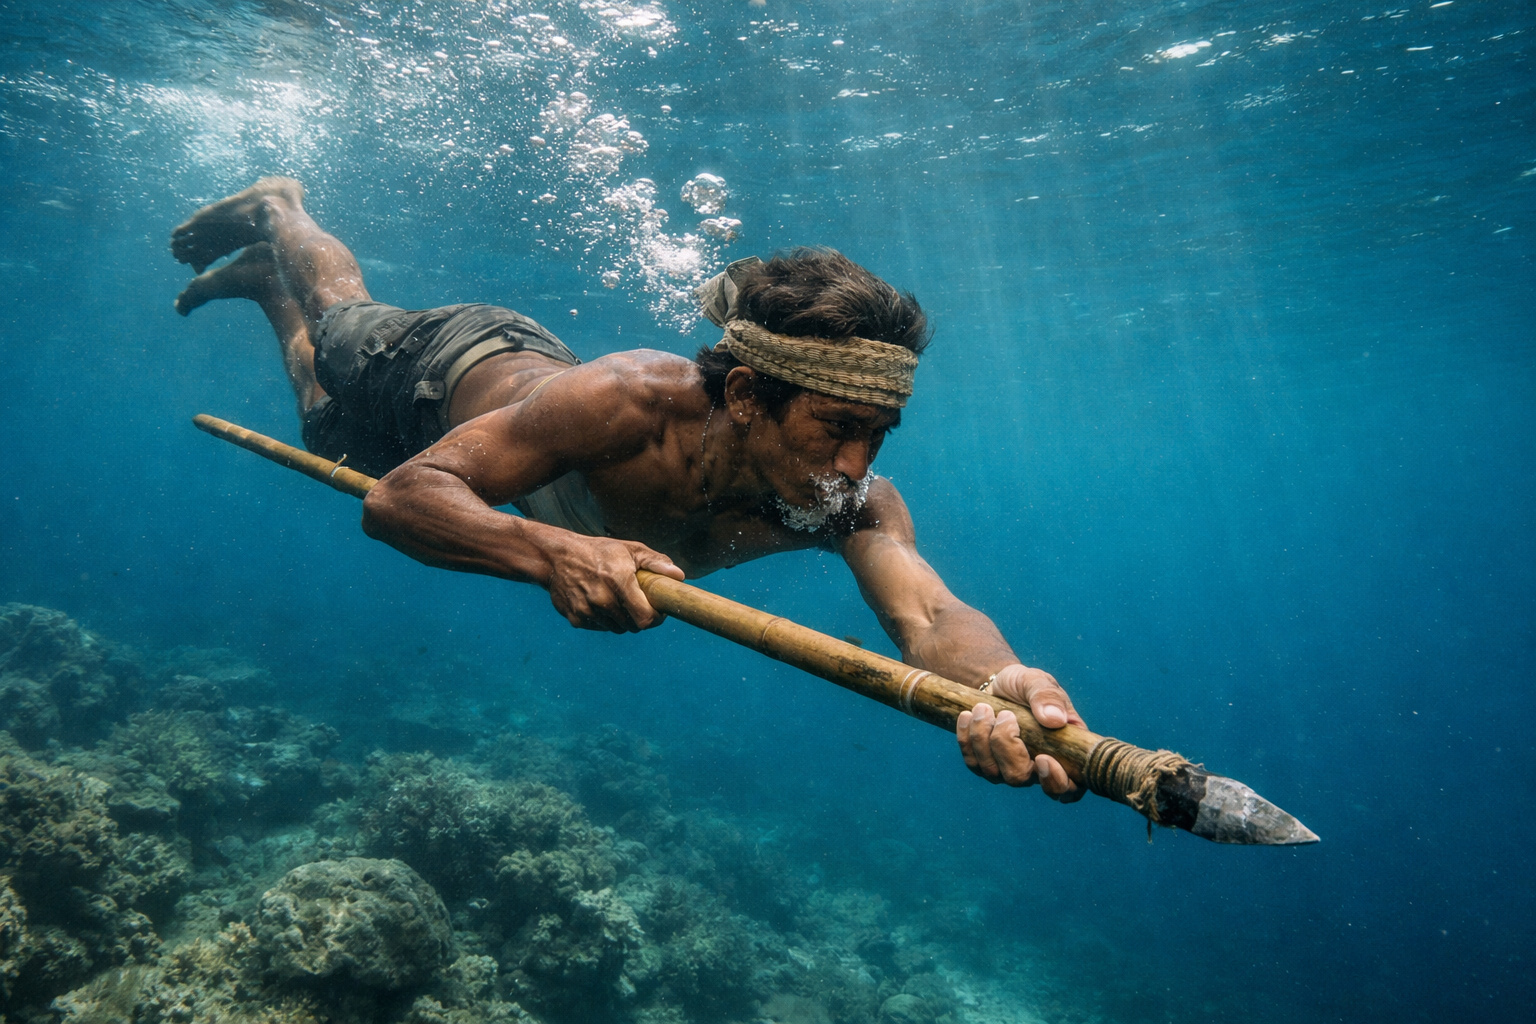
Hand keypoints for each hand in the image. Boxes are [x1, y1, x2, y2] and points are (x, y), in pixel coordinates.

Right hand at [544, 536, 684, 632]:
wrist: (557, 557)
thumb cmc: (599, 551)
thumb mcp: (629, 549)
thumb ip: (656, 562)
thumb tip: (679, 576)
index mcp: (619, 581)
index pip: (646, 618)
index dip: (656, 618)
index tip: (657, 610)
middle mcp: (602, 599)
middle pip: (633, 626)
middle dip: (640, 617)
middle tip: (637, 602)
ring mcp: (587, 611)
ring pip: (617, 628)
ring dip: (622, 619)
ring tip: (616, 599)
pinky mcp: (576, 619)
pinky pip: (600, 627)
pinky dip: (604, 619)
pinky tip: (599, 601)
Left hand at [955, 663, 1085, 801]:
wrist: (998, 682)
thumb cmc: (1025, 684)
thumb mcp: (1038, 681)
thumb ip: (1048, 697)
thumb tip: (1055, 720)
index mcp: (1063, 751)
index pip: (1069, 787)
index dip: (1056, 781)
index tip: (1042, 758)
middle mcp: (1037, 767)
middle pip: (1020, 778)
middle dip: (1006, 747)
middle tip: (1005, 715)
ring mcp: (1009, 768)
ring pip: (992, 772)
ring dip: (982, 738)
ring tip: (982, 708)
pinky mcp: (986, 763)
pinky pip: (973, 763)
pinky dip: (966, 739)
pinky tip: (967, 716)